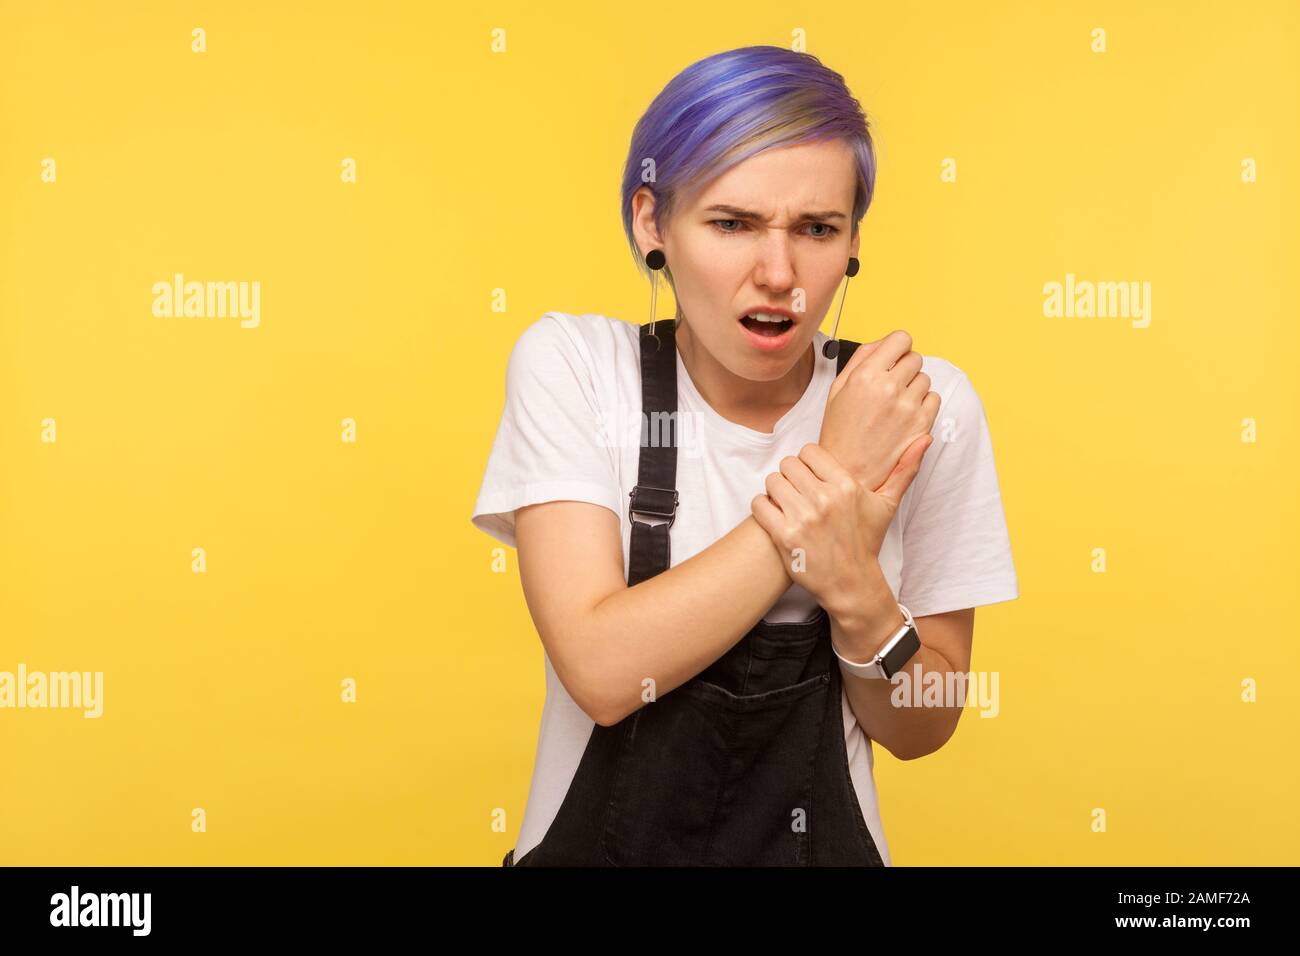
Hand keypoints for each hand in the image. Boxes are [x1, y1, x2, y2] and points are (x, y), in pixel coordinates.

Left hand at [750, 439, 932, 616]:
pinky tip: (775, 515)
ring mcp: (803, 518)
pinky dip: (762, 508)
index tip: (811, 476)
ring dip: (775, 491)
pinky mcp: (784, 536)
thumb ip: (904, 469)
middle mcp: (825, 499)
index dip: (807, 462)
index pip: (809, 451)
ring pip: (772, 481)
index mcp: (847, 486)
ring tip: (786, 502)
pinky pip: (759, 504)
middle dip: (790, 475)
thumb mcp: (887, 505)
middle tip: (796, 490)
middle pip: (788, 464)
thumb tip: (925, 439)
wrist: (850, 583)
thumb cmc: (865, 541)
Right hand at [819, 330, 941, 492]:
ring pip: (925, 378)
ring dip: (913, 387)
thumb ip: (862, 358)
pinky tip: (905, 415)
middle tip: (890, 385)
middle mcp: (889, 388)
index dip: (897, 347)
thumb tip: (884, 342)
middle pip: (915, 358)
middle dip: (904, 368)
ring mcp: (908, 406)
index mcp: (866, 375)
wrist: (849, 471)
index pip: (900, 339)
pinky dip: (923, 403)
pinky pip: (934, 398)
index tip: (894, 356)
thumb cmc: (840, 432)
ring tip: (894, 404)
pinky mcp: (921, 423)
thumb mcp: (838, 388)